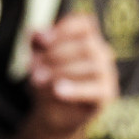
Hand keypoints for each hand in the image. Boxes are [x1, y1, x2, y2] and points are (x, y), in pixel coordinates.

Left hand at [25, 12, 118, 138]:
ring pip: (91, 65)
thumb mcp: (37, 61)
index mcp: (86, 39)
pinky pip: (96, 89)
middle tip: (31, 67)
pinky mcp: (107, 94)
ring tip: (37, 80)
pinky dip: (76, 89)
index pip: (84, 23)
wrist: (52, 115)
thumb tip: (36, 32)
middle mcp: (101, 53)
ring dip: (60, 71)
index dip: (65, 29)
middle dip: (55, 55)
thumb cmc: (47, 81)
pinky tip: (58, 90)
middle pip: (86, 45)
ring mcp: (107, 73)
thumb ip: (37, 45)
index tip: (42, 40)